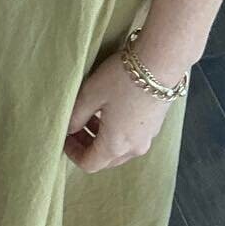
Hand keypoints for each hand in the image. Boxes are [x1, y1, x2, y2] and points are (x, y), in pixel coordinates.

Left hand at [63, 50, 177, 172]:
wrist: (161, 62)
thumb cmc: (122, 78)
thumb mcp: (90, 94)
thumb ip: (75, 116)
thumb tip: (67, 128)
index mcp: (115, 145)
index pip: (89, 164)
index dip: (72, 152)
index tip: (63, 135)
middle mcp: (134, 148)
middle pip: (105, 159)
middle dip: (86, 145)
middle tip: (74, 125)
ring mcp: (148, 137)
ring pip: (119, 149)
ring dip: (101, 137)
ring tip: (91, 113)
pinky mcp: (156, 125)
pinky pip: (132, 137)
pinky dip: (117, 131)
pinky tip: (111, 109)